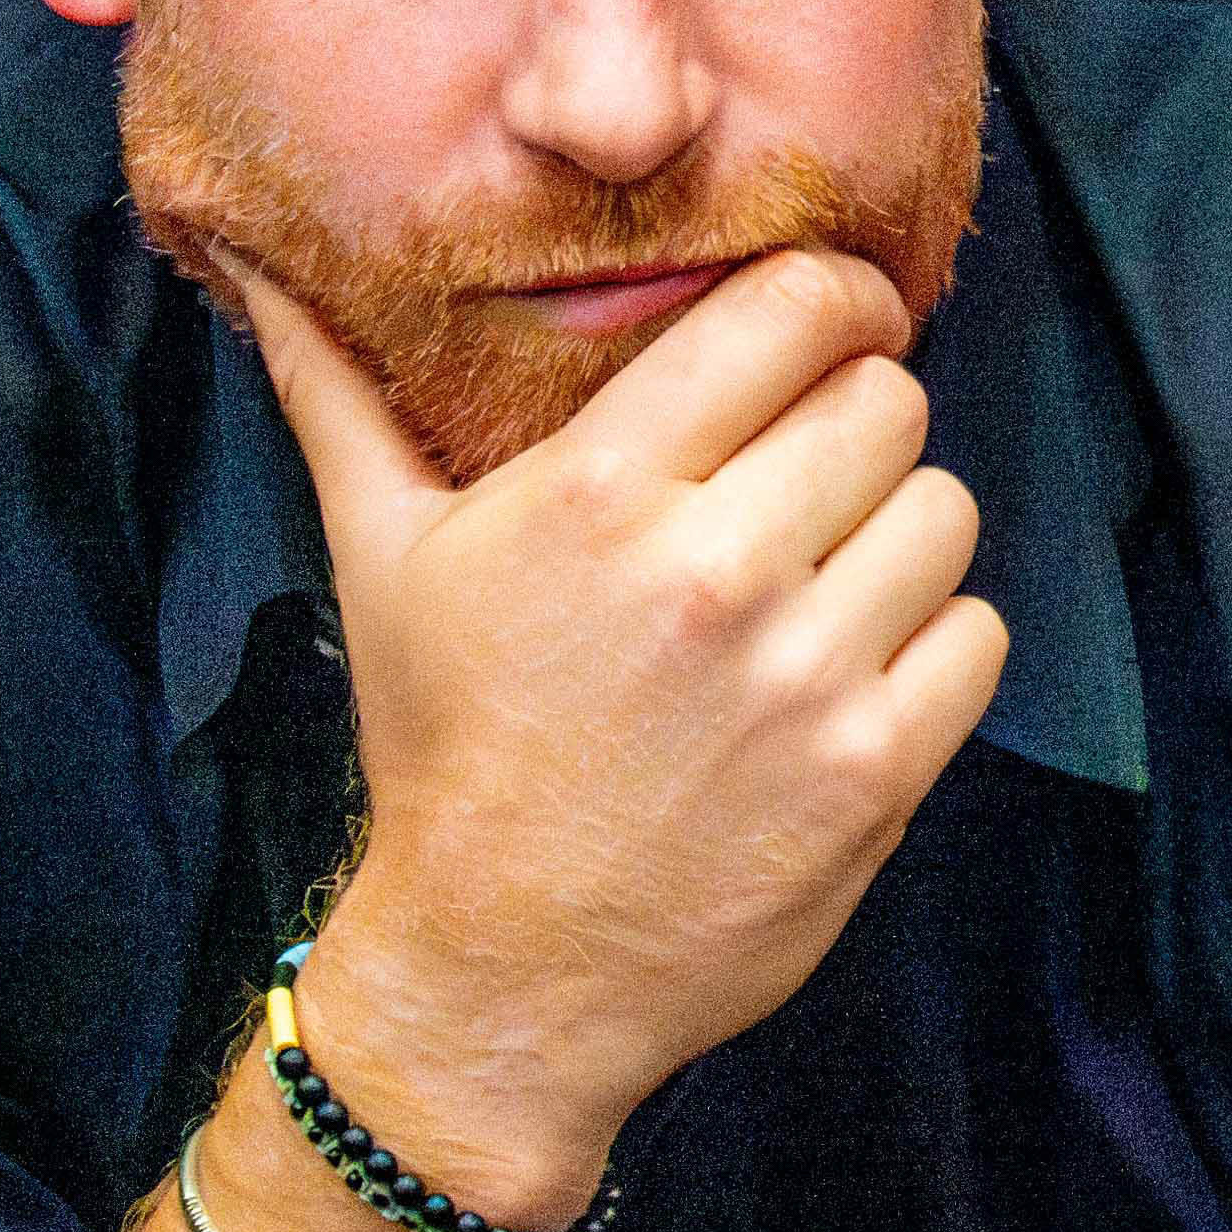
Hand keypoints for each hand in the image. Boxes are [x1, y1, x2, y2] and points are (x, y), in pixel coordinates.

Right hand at [229, 249, 1006, 1204]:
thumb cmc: (446, 749)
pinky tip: (859, 669)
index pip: (793, 310)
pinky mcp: (874, 771)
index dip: (836, 299)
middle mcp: (710, 570)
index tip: (835, 321)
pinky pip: (976, 635)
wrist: (501, 973)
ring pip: (944, 509)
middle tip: (813, 472)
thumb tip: (256, 258)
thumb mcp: (381, 558)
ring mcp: (802, 676)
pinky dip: (936, 645)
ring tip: (831, 577)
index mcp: (594, 493)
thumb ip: (338, 392)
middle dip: (858, 421)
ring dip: (902, 533)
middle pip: (887, 400)